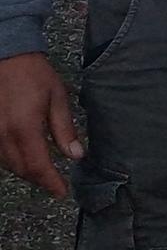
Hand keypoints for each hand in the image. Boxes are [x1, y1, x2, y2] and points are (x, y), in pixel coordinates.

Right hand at [0, 53, 83, 197]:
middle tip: (56, 182)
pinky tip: (26, 157)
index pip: (38, 166)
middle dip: (40, 179)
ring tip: (44, 172)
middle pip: (22, 170)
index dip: (51, 182)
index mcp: (25, 129)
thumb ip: (65, 129)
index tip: (62, 192)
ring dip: (26, 171)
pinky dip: (13, 161)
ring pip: (9, 165)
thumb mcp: (57, 98)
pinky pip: (0, 155)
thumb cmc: (35, 75)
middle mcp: (4, 136)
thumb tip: (76, 155)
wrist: (7, 58)